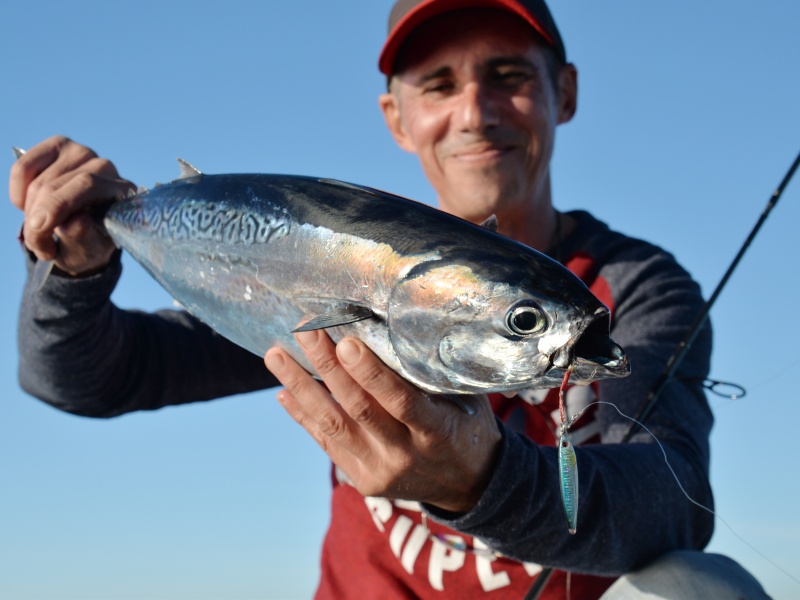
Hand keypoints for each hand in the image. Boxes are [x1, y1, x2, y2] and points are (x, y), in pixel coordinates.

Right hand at [9, 135, 134, 275]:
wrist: (80, 235)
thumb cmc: (88, 243)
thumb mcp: (87, 251)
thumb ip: (83, 238)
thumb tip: (77, 222)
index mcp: (122, 191)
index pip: (87, 185)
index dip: (57, 205)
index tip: (38, 230)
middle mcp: (105, 166)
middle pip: (56, 184)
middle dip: (37, 218)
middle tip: (37, 243)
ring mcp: (81, 153)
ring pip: (38, 181)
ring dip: (29, 211)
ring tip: (39, 231)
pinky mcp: (57, 146)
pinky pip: (24, 168)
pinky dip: (18, 193)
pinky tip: (28, 207)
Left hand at [264, 330, 501, 512]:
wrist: (468, 485)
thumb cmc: (466, 427)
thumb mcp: (466, 401)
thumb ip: (432, 376)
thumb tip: (393, 329)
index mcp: (438, 432)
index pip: (401, 402)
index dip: (371, 374)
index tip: (345, 342)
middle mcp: (406, 455)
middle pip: (358, 409)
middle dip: (327, 367)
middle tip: (304, 331)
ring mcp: (381, 472)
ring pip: (333, 426)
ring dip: (301, 388)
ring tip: (277, 355)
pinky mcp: (363, 481)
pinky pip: (327, 444)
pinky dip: (304, 416)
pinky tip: (284, 391)